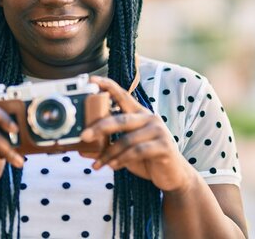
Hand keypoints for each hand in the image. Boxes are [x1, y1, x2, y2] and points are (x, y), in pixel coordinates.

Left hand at [80, 76, 194, 191]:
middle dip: (100, 127)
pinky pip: (137, 151)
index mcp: (139, 114)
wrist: (173, 175)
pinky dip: (122, 160)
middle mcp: (150, 118)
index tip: (92, 80)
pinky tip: (113, 166)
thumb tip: (81, 150)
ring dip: (109, 154)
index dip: (108, 86)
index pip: (123, 96)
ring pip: (127, 139)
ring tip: (98, 165)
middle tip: (84, 136)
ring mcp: (158, 131)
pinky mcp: (164, 146)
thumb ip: (105, 148)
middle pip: (121, 119)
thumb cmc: (147, 159)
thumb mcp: (124, 152)